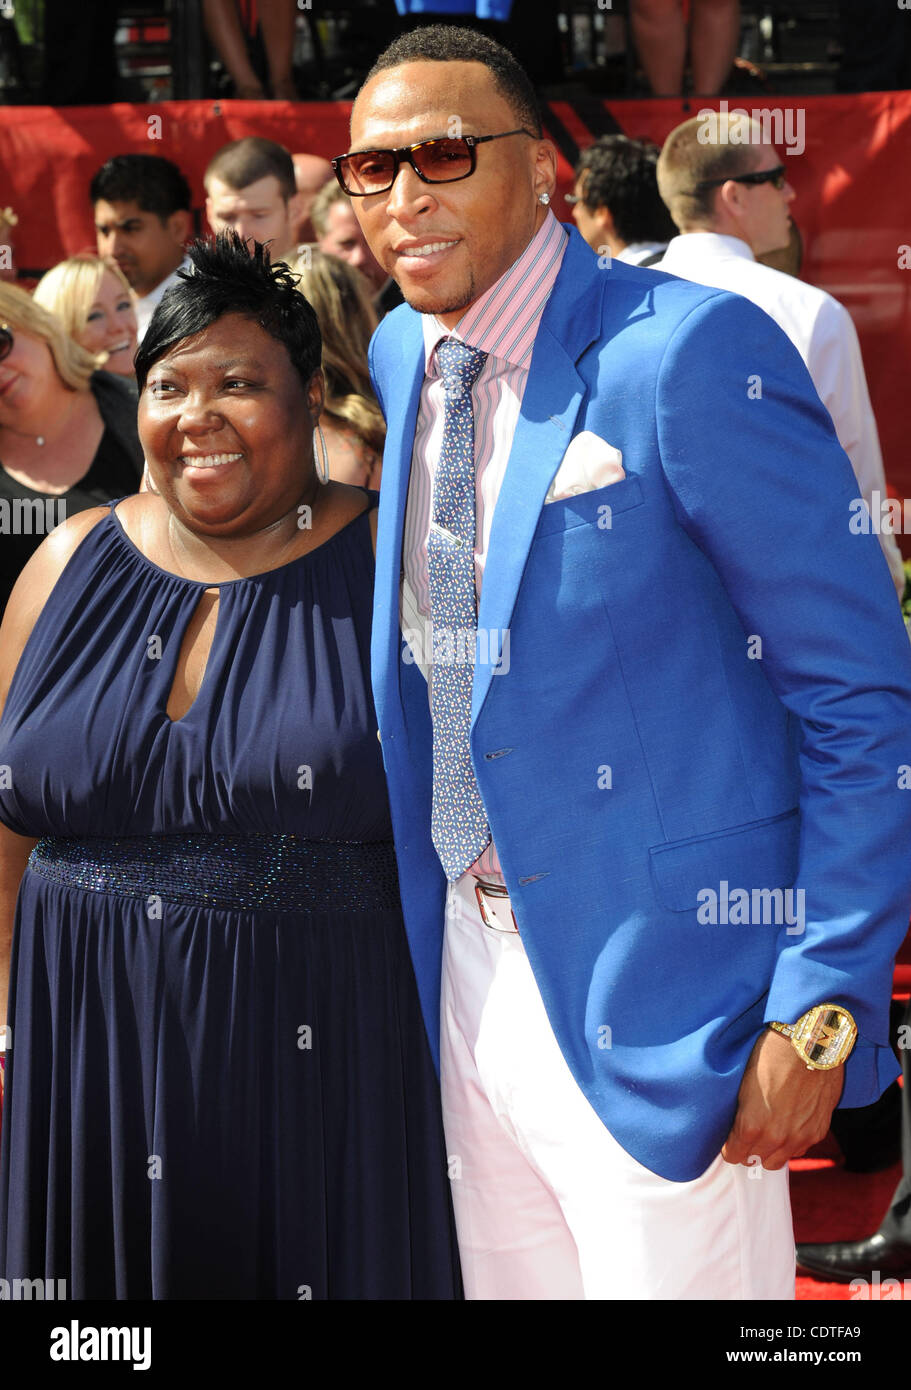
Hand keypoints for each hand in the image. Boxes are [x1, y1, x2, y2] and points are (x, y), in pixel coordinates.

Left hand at [721, 1027, 844, 1169]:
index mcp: (751, 1126)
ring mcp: (799, 1137)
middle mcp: (775, 1138)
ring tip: (769, 1130)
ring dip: (771, 1150)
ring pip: (778, 1160)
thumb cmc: (772, 1055)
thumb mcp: (744, 1084)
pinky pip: (799, 1149)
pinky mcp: (818, 1131)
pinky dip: (792, 1142)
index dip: (729, 1146)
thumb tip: (738, 1125)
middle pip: (755, 1160)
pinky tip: (788, 1124)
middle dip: (749, 1149)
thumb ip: (742, 1113)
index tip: (730, 1139)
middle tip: (749, 1133)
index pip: (733, 1154)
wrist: (809, 1044)